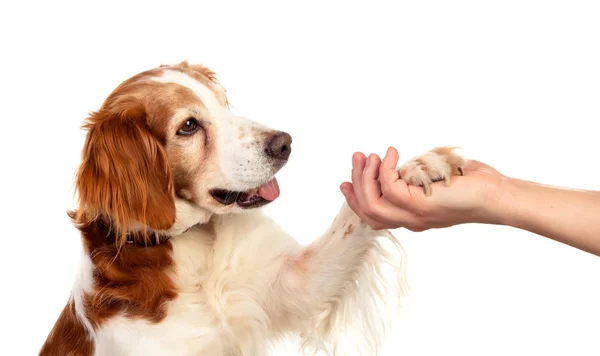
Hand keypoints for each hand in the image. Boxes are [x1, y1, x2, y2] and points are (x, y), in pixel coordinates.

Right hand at [340, 147, 506, 230]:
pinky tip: (393, 153)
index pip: (373, 216)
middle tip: (357, 157)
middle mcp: (409, 220)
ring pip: (372, 203)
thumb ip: (413, 178)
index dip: (354, 200)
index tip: (344, 181)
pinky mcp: (419, 205)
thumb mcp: (433, 180)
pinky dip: (386, 167)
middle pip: (367, 211)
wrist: (494, 195)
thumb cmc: (470, 185)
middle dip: (356, 183)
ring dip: (364, 177)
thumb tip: (397, 163)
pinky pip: (388, 185)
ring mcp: (413, 215)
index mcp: (411, 217)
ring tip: (370, 156)